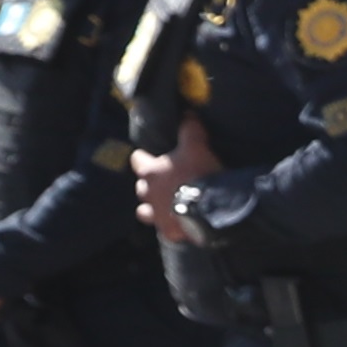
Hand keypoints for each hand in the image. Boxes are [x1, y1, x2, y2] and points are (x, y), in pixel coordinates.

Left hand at [131, 113, 220, 242]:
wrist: (210, 206)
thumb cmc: (198, 173)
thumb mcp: (197, 146)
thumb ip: (190, 130)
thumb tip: (187, 115)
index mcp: (151, 172)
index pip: (137, 160)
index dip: (142, 158)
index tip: (146, 156)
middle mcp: (148, 194)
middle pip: (141, 187)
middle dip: (149, 184)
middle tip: (163, 182)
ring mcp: (156, 215)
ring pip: (144, 211)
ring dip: (151, 208)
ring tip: (163, 206)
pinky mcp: (168, 231)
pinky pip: (164, 229)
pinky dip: (169, 226)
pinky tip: (178, 224)